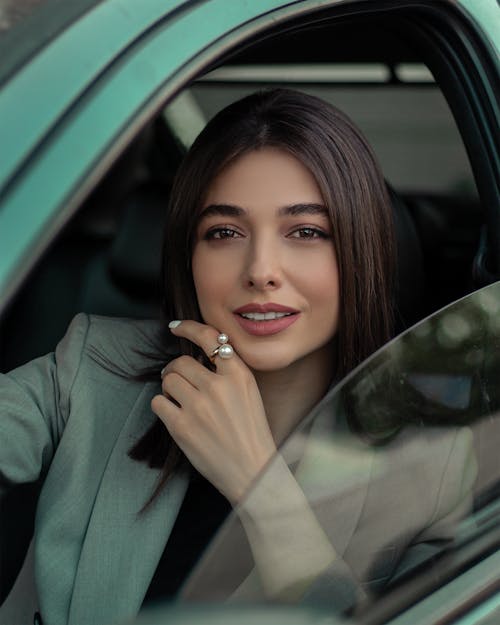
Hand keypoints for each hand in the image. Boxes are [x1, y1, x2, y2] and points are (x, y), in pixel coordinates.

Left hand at [151, 321, 276, 502]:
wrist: (252, 472)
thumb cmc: (251, 432)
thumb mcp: (249, 393)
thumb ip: (228, 372)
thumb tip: (197, 355)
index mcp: (239, 376)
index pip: (210, 338)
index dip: (188, 328)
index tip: (175, 327)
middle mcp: (218, 387)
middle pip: (181, 362)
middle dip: (175, 369)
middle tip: (177, 380)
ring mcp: (199, 407)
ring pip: (168, 381)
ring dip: (169, 389)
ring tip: (180, 401)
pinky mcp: (182, 427)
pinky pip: (158, 403)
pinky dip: (163, 406)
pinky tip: (175, 415)